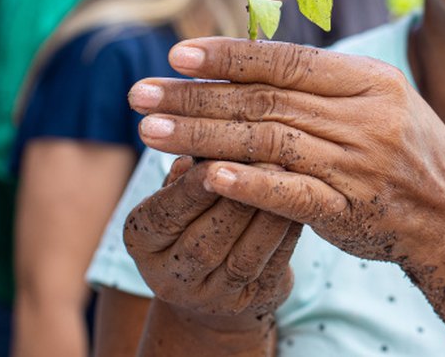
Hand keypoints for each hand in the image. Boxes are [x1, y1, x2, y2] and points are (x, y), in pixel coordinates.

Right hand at [123, 156, 303, 326]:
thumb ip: (188, 171)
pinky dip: (288, 232)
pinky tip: (302, 201)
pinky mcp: (252, 301)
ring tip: (287, 176)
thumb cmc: (194, 217)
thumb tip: (197, 144)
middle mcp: (169, 277)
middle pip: (204, 242)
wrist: (212, 285)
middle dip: (236, 200)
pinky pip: (274, 264)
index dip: (189, 190)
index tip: (214, 162)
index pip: (163, 215)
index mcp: (141, 240)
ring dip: (268, 215)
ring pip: (243, 257)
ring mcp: (212, 296)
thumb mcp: (179, 193)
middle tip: (265, 159)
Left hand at [127, 38, 444, 264]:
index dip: (230, 57)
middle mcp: (366, 118)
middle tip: (141, 95)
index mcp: (371, 81)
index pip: (289, 61)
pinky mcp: (349, 211)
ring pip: (268, 143)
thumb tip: (252, 60)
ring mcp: (358, 165)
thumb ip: (324, 84)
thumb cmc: (409, 151)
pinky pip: (292, 194)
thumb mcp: (381, 101)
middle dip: (197, 97)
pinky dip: (249, 184)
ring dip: (203, 137)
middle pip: (266, 101)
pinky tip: (206, 176)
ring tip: (151, 134)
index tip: (178, 55)